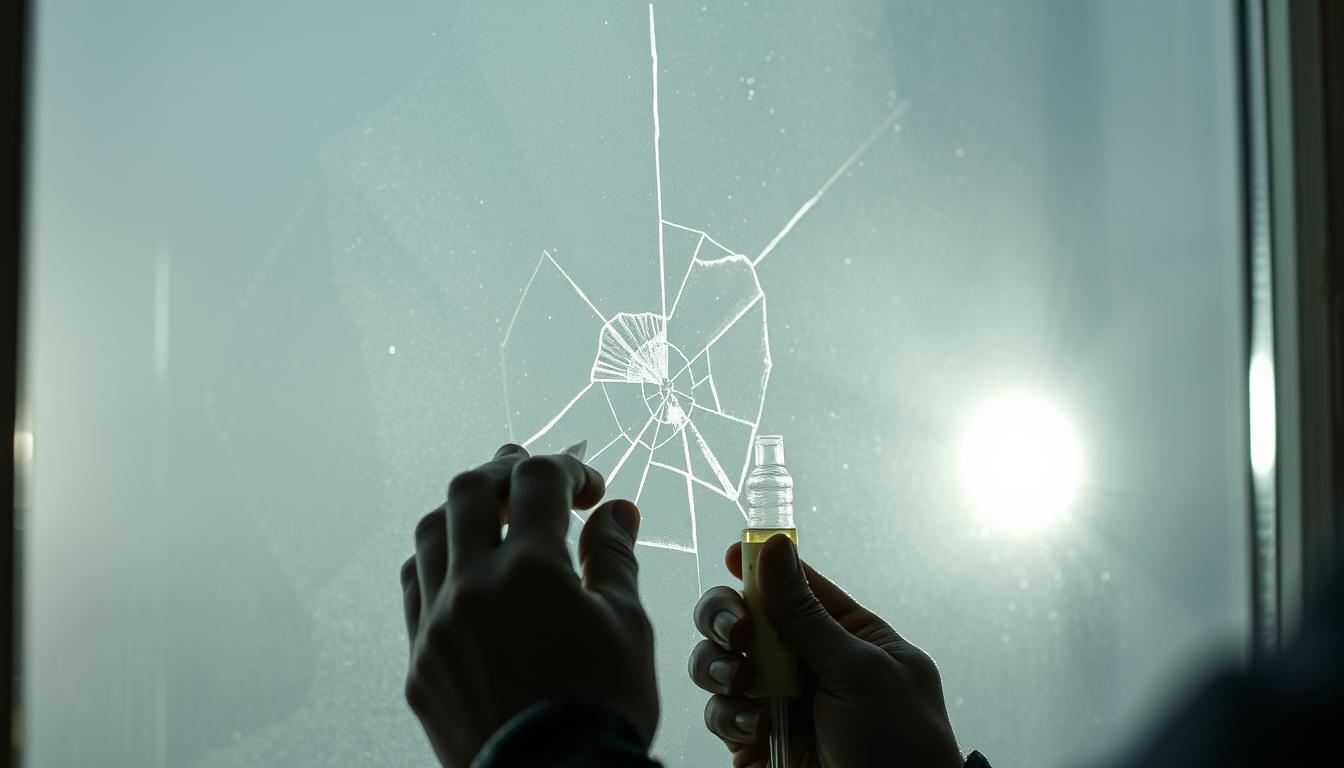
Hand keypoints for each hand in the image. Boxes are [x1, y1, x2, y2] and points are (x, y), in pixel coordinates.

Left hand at [401, 444, 658, 766]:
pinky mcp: (419, 662)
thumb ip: (614, 558)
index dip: (568, 469)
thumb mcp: (627, 626)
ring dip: (464, 513)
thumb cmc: (602, 708)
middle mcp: (472, 586)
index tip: (589, 489)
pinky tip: (465, 569)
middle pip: (468, 490)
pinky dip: (439, 562)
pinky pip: (414, 589)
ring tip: (495, 516)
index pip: (538, 480)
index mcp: (531, 569)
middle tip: (534, 480)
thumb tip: (616, 511)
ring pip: (429, 534)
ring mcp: (436, 624)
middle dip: (505, 472)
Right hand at [689, 535, 961, 767]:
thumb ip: (806, 614)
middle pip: (743, 617)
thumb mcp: (859, 670)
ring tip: (741, 680)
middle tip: (737, 633)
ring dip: (718, 664)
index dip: (761, 565)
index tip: (734, 555)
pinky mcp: (752, 739)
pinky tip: (756, 728)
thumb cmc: (900, 743)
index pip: (795, 586)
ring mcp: (776, 700)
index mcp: (844, 634)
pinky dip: (728, 715)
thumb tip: (775, 546)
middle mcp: (805, 661)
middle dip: (726, 617)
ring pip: (719, 660)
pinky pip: (719, 711)